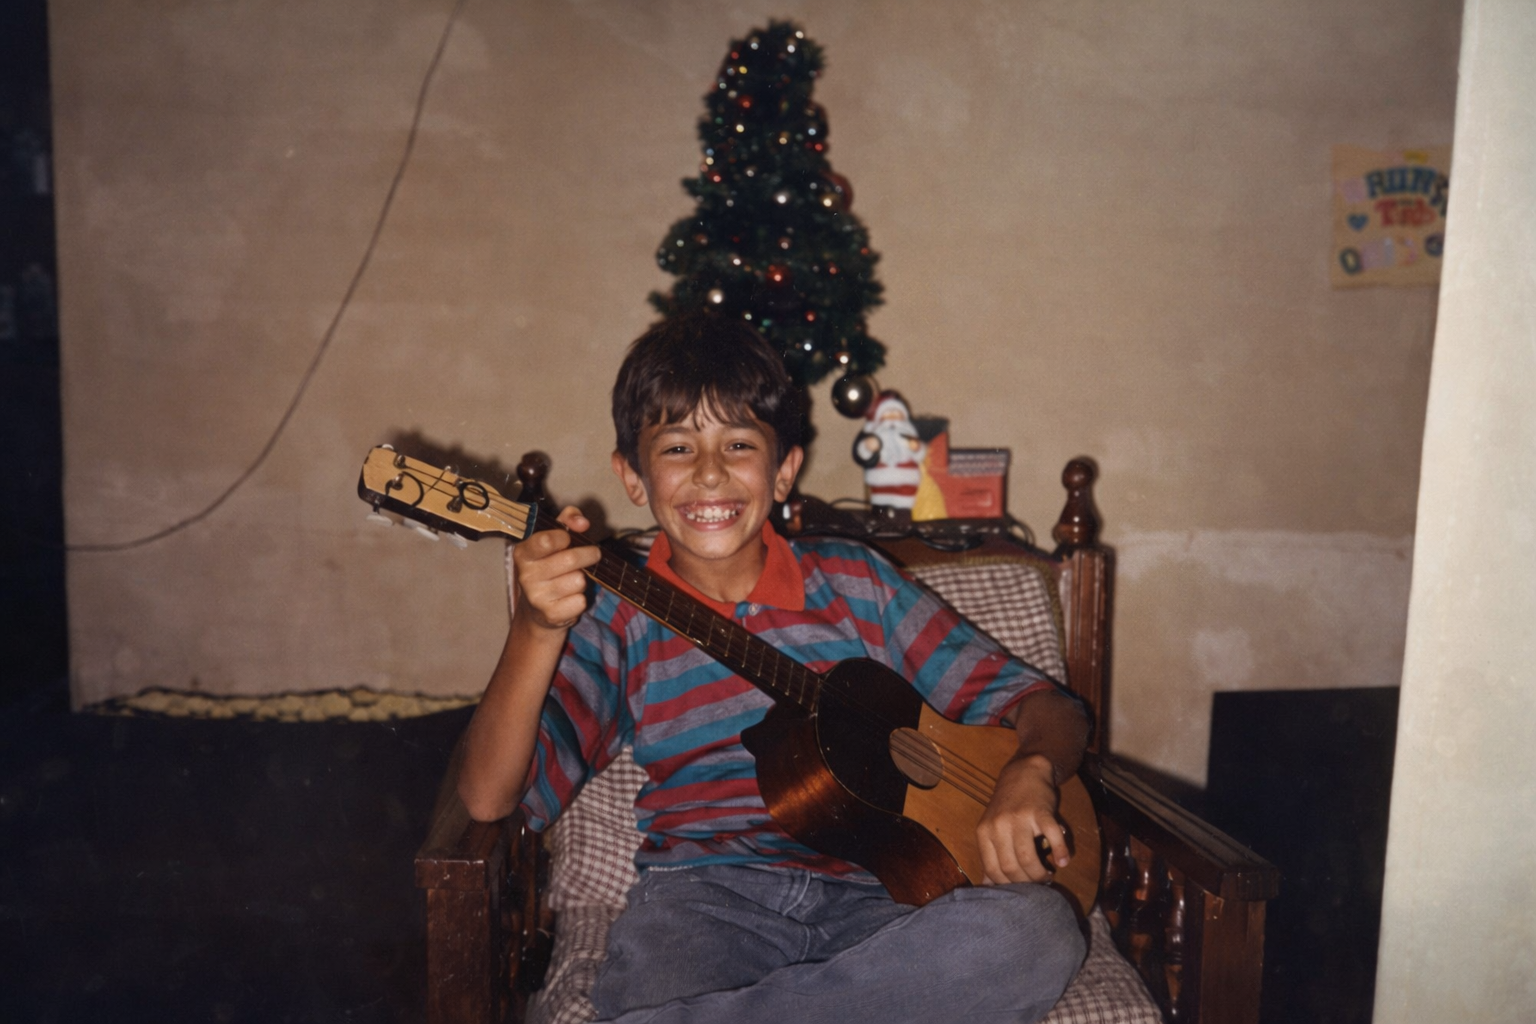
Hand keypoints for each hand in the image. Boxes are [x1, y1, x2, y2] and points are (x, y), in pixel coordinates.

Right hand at [511, 506, 602, 632]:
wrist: (537, 610)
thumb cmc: (549, 566)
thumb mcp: (553, 539)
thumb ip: (567, 521)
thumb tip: (582, 522)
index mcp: (523, 554)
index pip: (546, 540)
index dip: (565, 537)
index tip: (569, 539)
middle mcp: (525, 576)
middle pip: (570, 560)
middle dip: (588, 555)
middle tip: (593, 554)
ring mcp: (536, 597)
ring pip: (578, 580)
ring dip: (582, 579)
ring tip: (572, 580)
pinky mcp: (550, 615)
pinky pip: (580, 601)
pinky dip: (580, 599)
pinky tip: (569, 598)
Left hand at [976, 753, 1069, 884]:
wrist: (1023, 773)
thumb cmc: (1007, 806)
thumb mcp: (992, 828)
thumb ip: (990, 855)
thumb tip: (987, 885)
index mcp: (984, 832)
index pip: (993, 869)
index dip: (1008, 885)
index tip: (1020, 889)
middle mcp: (998, 825)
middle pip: (1011, 867)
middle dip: (1026, 882)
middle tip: (1037, 883)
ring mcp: (1019, 818)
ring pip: (1028, 857)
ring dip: (1040, 873)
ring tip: (1048, 875)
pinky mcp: (1040, 811)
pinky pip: (1052, 837)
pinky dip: (1060, 852)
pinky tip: (1063, 861)